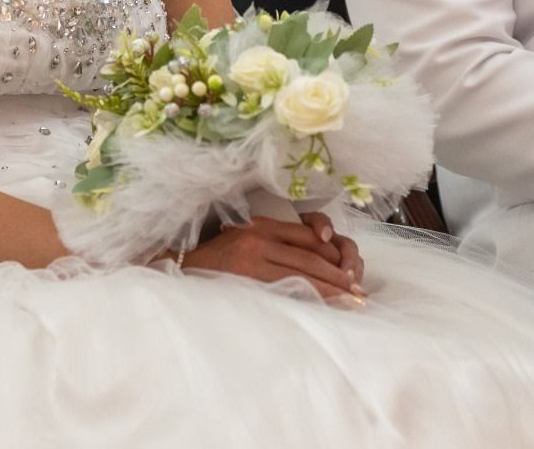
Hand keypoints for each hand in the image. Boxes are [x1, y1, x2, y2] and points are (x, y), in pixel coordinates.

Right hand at [181, 216, 366, 303]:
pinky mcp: (245, 279)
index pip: (306, 235)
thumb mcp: (241, 240)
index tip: (350, 269)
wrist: (174, 272)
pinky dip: (310, 298)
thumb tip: (313, 259)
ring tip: (351, 301)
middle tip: (359, 292)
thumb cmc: (210, 262)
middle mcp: (258, 238)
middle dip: (339, 276)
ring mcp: (251, 260)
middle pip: (310, 257)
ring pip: (303, 274)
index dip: (332, 252)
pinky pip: (286, 289)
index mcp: (259, 226)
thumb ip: (271, 244)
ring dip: (332, 289)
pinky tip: (324, 307)